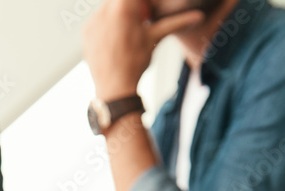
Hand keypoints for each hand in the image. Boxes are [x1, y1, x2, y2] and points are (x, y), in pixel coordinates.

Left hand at [83, 0, 203, 99]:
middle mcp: (105, 10)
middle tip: (139, 20)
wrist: (115, 88)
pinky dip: (106, 24)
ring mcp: (93, 20)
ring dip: (117, 14)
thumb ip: (176, 22)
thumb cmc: (136, 63)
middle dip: (130, 7)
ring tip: (126, 34)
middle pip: (120, 0)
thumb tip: (198, 16)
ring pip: (107, 7)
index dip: (142, 2)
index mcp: (124, 8)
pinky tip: (114, 41)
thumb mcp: (155, 38)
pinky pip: (97, 19)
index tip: (146, 13)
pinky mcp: (85, 31)